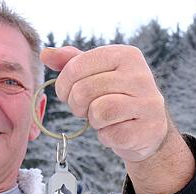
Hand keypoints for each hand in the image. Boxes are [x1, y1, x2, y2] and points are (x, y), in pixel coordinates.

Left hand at [40, 45, 171, 162]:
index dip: (64, 85)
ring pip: (98, 111)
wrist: (149, 129)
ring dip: (93, 120)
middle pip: (83, 90)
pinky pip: (110, 134)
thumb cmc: (118, 97)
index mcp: (126, 54)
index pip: (76, 66)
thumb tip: (45, 54)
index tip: (70, 93)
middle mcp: (140, 75)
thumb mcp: (97, 73)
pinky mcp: (147, 129)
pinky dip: (106, 137)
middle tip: (88, 109)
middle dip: (77, 105)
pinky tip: (117, 130)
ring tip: (103, 118)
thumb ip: (71, 61)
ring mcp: (147, 103)